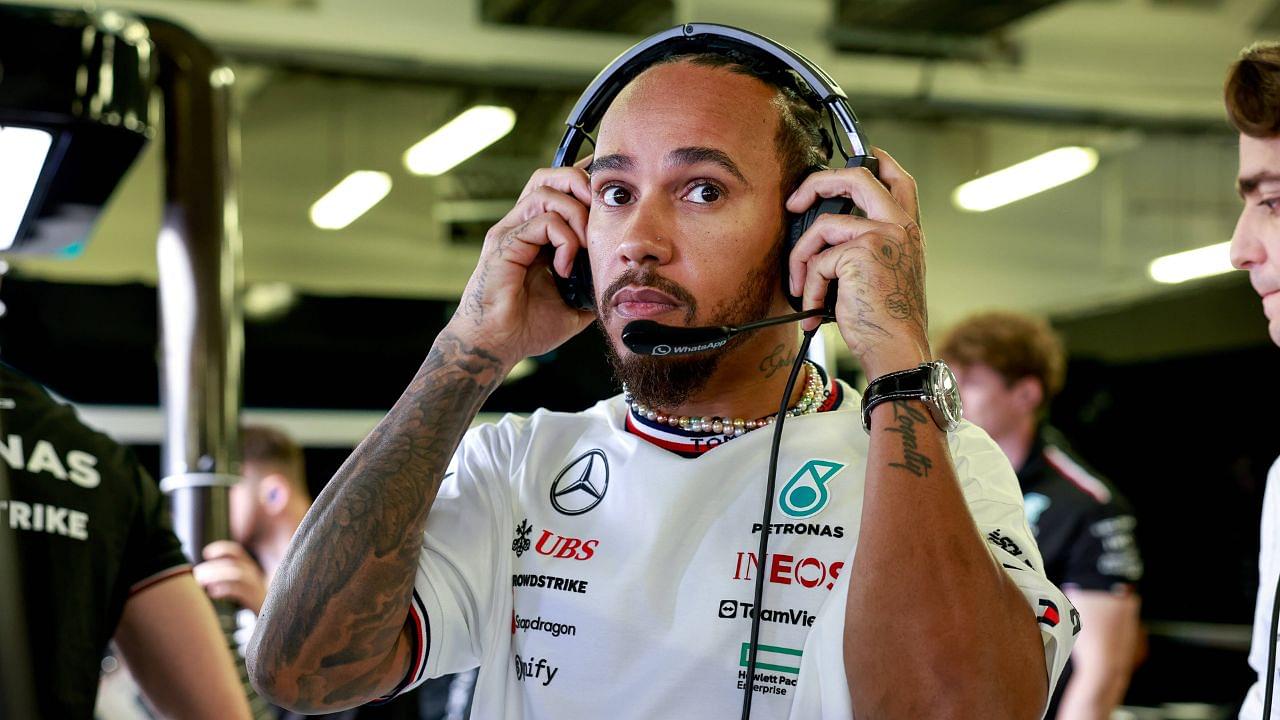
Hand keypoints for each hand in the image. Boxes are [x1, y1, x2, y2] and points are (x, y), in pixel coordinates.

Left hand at [194, 540, 267, 613]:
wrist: (272, 620)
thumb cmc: (251, 604)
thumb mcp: (242, 588)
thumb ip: (228, 578)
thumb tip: (200, 575)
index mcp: (250, 569)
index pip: (236, 552)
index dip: (221, 549)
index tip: (206, 554)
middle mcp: (255, 575)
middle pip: (232, 564)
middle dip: (211, 568)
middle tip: (196, 575)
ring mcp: (257, 588)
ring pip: (236, 574)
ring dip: (216, 576)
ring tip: (201, 583)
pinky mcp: (257, 601)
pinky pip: (240, 590)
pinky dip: (225, 588)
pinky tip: (213, 592)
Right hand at [448, 160, 597, 367]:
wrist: (497, 345)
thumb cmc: (527, 327)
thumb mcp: (575, 304)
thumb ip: (593, 284)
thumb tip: (620, 279)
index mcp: (536, 234)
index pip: (558, 190)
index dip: (584, 182)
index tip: (608, 188)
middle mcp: (520, 226)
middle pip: (549, 177)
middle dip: (581, 185)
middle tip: (600, 214)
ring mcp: (510, 231)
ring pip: (546, 191)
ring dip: (576, 215)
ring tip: (585, 247)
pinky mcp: (504, 243)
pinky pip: (542, 222)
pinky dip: (564, 240)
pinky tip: (565, 268)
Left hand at [785, 148, 929, 378]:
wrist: (897, 350)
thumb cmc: (888, 322)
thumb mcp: (885, 276)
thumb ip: (866, 249)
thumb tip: (823, 240)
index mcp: (908, 231)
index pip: (898, 180)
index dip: (877, 161)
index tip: (862, 155)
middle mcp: (900, 226)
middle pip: (857, 177)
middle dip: (817, 182)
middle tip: (794, 202)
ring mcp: (883, 235)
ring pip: (822, 226)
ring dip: (802, 259)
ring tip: (803, 289)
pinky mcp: (862, 252)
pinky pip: (818, 260)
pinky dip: (810, 287)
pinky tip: (816, 309)